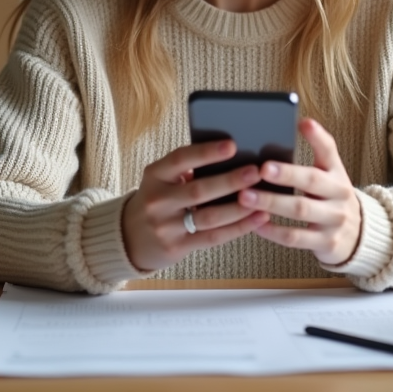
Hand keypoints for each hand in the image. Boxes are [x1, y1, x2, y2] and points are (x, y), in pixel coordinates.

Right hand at [122, 140, 270, 272]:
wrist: (128, 238)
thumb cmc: (156, 200)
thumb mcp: (161, 179)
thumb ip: (186, 168)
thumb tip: (231, 155)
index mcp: (155, 175)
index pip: (181, 159)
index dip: (207, 152)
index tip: (232, 145)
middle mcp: (158, 200)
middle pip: (199, 190)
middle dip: (230, 181)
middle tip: (255, 172)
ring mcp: (166, 226)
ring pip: (209, 216)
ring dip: (239, 207)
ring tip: (263, 196)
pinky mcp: (177, 247)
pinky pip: (213, 237)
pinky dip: (238, 227)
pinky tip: (257, 218)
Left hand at [238, 118, 361, 265]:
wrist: (359, 236)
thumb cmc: (331, 198)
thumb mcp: (330, 175)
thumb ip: (316, 153)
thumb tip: (298, 124)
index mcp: (337, 172)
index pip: (330, 151)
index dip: (317, 137)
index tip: (302, 123)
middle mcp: (339, 194)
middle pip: (312, 181)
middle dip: (287, 174)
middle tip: (262, 168)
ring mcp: (334, 220)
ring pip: (300, 210)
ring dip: (271, 202)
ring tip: (245, 196)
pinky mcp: (326, 242)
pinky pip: (295, 237)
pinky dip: (273, 231)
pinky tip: (255, 224)